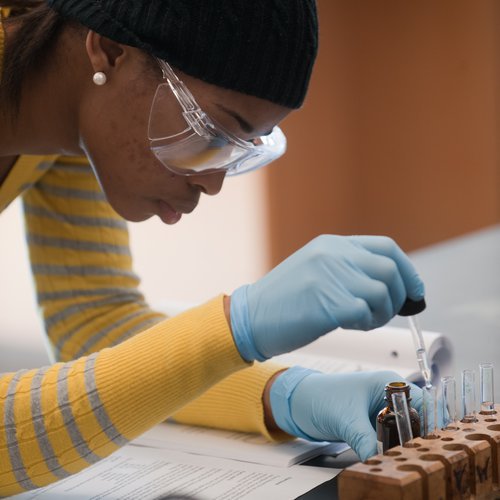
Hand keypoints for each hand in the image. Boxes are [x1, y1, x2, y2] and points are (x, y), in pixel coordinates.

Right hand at [230, 235, 423, 360]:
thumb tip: (387, 285)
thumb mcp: (314, 269)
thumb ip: (347, 268)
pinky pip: (365, 312)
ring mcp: (329, 276)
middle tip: (386, 314)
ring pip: (381, 292)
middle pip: (389, 269)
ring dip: (381, 313)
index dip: (407, 270)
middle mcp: (333, 254)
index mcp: (331, 244)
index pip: (385, 247)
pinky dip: (366, 323)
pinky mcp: (327, 303)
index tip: (414, 291)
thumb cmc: (282, 300)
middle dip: (398, 296)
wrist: (250, 317)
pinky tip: (350, 326)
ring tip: (362, 321)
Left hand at [270, 368, 423, 460]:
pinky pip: (391, 442)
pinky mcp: (373, 427)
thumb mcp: (346, 419)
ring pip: (405, 434)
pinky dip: (393, 452)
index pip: (423, 404)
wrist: (297, 403)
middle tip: (425, 461)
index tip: (438, 446)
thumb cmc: (319, 396)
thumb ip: (365, 441)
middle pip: (417, 421)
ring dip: (407, 449)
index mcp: (387, 383)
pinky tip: (395, 464)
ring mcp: (381, 413)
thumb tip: (381, 463)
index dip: (433, 425)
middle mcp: (388, 397)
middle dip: (421, 441)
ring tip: (411, 465)